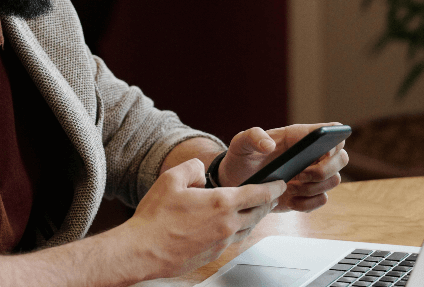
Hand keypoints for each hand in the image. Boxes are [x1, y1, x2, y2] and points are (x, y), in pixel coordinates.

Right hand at [121, 158, 285, 278]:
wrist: (143, 251)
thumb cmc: (155, 218)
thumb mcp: (171, 179)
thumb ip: (192, 168)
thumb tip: (201, 170)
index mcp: (221, 203)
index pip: (258, 194)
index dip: (273, 188)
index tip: (280, 184)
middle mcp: (226, 225)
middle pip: (258, 213)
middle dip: (267, 203)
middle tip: (271, 197)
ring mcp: (221, 243)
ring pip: (248, 229)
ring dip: (254, 218)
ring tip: (254, 211)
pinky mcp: (213, 255)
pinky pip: (233, 241)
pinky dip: (238, 231)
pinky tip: (230, 227)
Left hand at [216, 123, 348, 212]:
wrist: (237, 183)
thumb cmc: (242, 157)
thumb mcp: (241, 143)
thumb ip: (253, 137)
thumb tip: (269, 145)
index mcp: (298, 137)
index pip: (329, 131)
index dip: (335, 139)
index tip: (324, 151)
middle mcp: (310, 155)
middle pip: (341, 158)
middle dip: (325, 169)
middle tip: (301, 174)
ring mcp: (310, 176)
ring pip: (334, 181)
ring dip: (314, 187)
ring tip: (290, 188)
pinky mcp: (306, 195)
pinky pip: (321, 200)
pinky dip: (308, 203)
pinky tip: (289, 200)